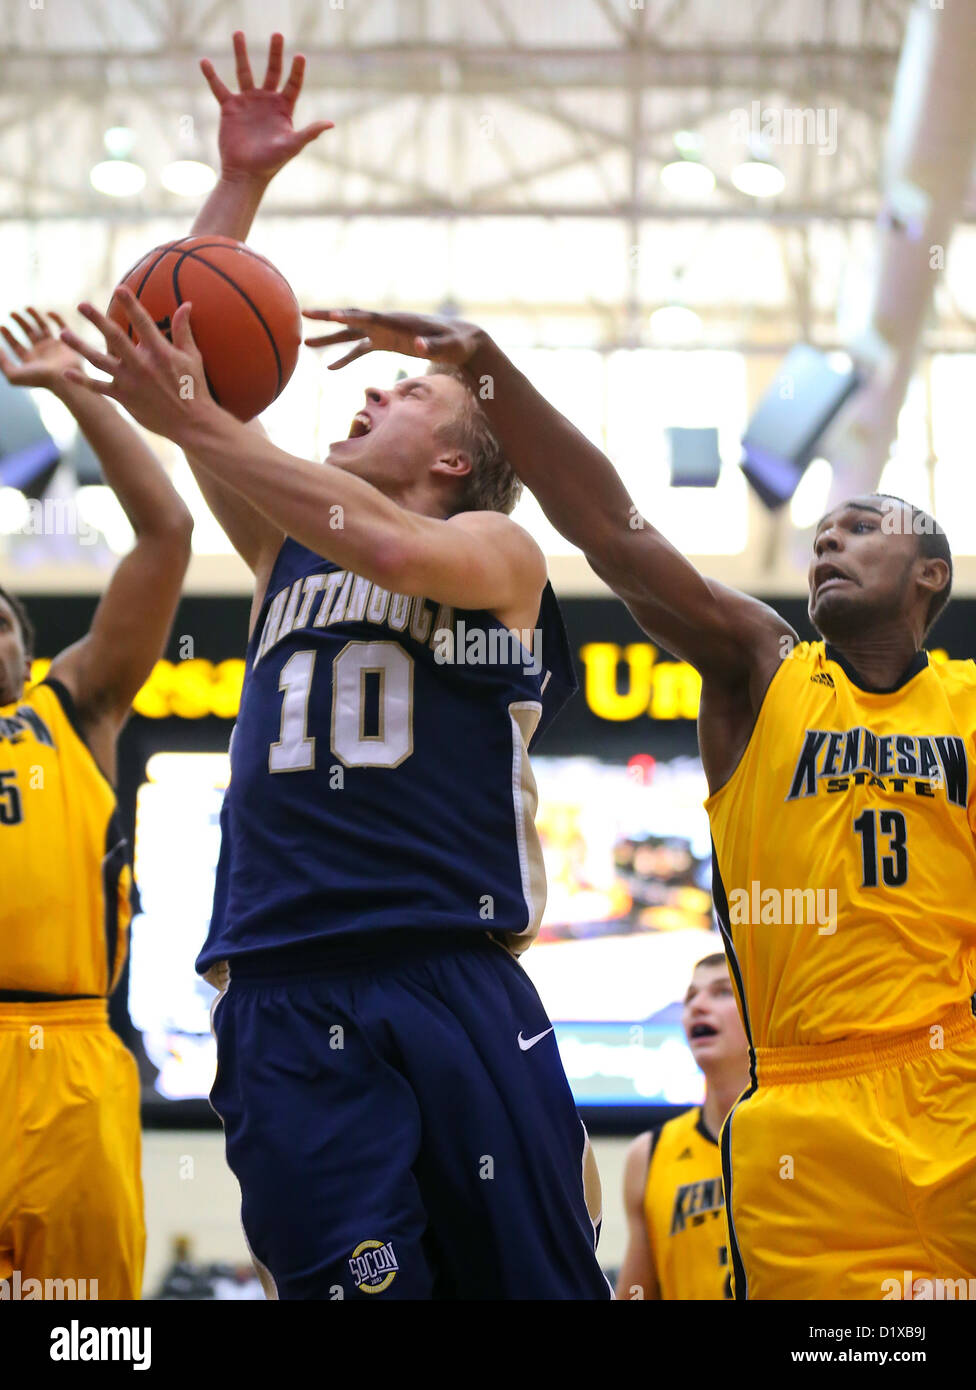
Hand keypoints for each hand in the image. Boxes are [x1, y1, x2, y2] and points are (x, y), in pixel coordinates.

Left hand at [0, 308, 81, 390]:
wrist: (64, 379)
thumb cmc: (39, 379)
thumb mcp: (14, 375)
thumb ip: (2, 362)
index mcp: (30, 360)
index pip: (16, 345)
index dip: (8, 336)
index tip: (1, 326)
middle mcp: (41, 352)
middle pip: (29, 333)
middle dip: (20, 323)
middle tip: (11, 313)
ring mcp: (54, 346)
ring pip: (43, 327)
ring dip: (35, 317)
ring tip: (26, 307)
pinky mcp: (66, 342)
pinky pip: (62, 326)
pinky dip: (56, 318)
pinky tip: (48, 312)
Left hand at [59, 289, 213, 440]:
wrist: (192, 423)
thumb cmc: (194, 388)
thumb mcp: (192, 357)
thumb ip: (184, 330)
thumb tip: (185, 304)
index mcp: (160, 352)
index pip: (142, 322)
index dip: (130, 304)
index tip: (119, 289)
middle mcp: (141, 365)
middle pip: (114, 337)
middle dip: (97, 319)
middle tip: (81, 305)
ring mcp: (130, 382)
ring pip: (99, 360)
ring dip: (79, 346)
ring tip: (63, 334)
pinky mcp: (124, 398)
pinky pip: (98, 387)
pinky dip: (82, 381)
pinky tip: (67, 372)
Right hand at [201, 31, 331, 183]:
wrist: (245, 173)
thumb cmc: (271, 162)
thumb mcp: (292, 146)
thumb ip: (309, 133)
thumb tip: (331, 124)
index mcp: (283, 108)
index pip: (293, 84)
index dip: (296, 71)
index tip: (300, 56)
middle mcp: (266, 101)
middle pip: (272, 71)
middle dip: (275, 53)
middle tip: (277, 34)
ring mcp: (248, 102)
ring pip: (244, 72)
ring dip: (241, 53)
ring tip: (238, 33)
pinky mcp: (230, 108)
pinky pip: (219, 87)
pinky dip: (211, 75)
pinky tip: (204, 61)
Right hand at [303, 308, 485, 369]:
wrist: (463, 341)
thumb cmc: (458, 343)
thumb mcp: (449, 347)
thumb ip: (434, 346)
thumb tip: (419, 346)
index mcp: (398, 321)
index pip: (370, 317)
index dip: (351, 316)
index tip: (332, 315)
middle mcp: (387, 323)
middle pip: (353, 319)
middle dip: (328, 317)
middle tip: (303, 314)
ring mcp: (385, 332)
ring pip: (351, 334)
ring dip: (330, 339)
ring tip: (306, 345)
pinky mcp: (387, 343)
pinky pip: (360, 350)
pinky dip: (346, 357)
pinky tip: (330, 369)